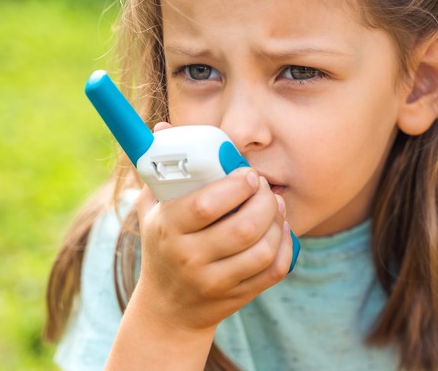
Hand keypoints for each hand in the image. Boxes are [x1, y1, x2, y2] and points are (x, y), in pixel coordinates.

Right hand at [131, 122, 294, 332]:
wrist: (168, 309)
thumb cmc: (162, 246)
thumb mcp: (152, 209)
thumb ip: (160, 170)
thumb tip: (163, 128)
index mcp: (168, 229)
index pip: (205, 205)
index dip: (235, 186)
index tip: (247, 174)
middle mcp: (190, 258)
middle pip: (243, 227)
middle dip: (264, 201)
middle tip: (264, 188)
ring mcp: (215, 281)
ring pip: (263, 249)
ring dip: (278, 222)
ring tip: (275, 206)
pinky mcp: (238, 297)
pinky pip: (274, 270)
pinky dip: (286, 247)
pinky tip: (280, 232)